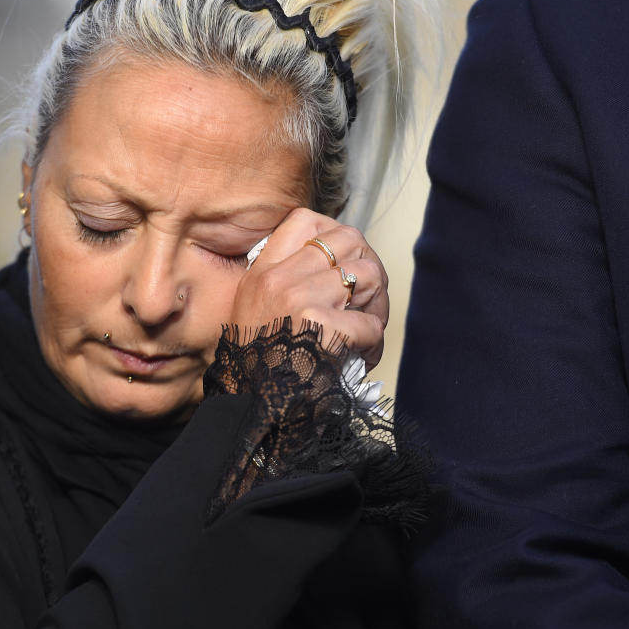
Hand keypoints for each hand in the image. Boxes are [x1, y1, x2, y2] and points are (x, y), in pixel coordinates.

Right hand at [229, 208, 388, 369]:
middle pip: (349, 240)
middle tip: (369, 297)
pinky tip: (363, 356)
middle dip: (369, 266)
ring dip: (379, 305)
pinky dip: (375, 343)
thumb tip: (332, 265)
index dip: (336, 232)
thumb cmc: (256, 367)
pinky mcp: (321, 329)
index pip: (305, 220)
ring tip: (369, 329)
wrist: (249, 408)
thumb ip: (283, 282)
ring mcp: (300, 300)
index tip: (345, 258)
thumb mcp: (253, 310)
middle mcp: (280, 279)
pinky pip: (370, 324)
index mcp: (263, 272)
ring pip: (368, 276)